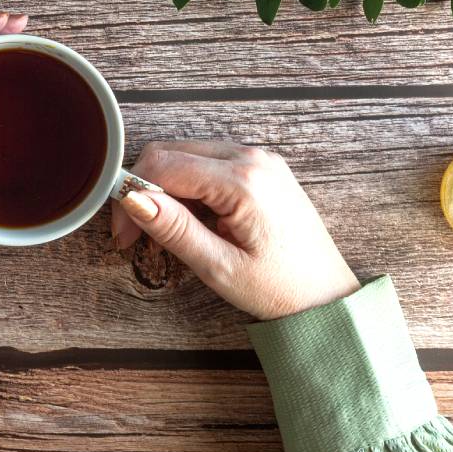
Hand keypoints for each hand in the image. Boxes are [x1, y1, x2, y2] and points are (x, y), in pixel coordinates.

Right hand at [111, 141, 358, 320]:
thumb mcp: (220, 267)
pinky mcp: (262, 168)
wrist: (329, 298)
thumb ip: (175, 229)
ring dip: (165, 189)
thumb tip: (132, 197)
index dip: (132, 196)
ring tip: (164, 236)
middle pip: (171, 153)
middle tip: (135, 236)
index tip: (124, 235)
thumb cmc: (281, 290)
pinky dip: (188, 188)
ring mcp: (259, 160)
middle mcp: (252, 157)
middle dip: (144, 190)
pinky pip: (209, 163)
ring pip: (187, 155)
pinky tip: (189, 223)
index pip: (163, 166)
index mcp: (244, 181)